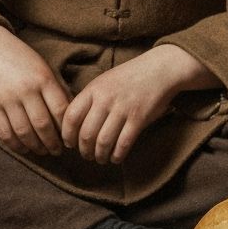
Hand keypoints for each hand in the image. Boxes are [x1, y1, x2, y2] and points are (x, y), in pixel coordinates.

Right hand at [0, 24, 68, 155]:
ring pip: (24, 133)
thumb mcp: (45, 68)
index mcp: (43, 79)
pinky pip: (5, 133)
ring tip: (43, 151)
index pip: (60, 110)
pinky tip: (24, 149)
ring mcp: (7, 99)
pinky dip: (16, 146)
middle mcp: (26, 90)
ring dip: (36, 147)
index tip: (70, 138)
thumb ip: (58, 90)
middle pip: (43, 125)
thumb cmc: (23, 59)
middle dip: (53, 143)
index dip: (67, 128)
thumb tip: (72, 116)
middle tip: (58, 151)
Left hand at [61, 44, 218, 165]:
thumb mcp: (104, 81)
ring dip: (99, 156)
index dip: (67, 134)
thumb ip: (90, 99)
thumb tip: (75, 124)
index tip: (69, 144)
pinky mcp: (138, 119)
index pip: (71, 116)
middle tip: (86, 155)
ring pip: (103, 142)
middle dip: (84, 150)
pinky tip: (116, 158)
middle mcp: (105, 100)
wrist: (159, 69)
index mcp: (93, 89)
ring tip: (100, 159)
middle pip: (86, 134)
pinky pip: (123, 144)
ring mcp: (122, 109)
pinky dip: (117, 155)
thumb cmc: (129, 77)